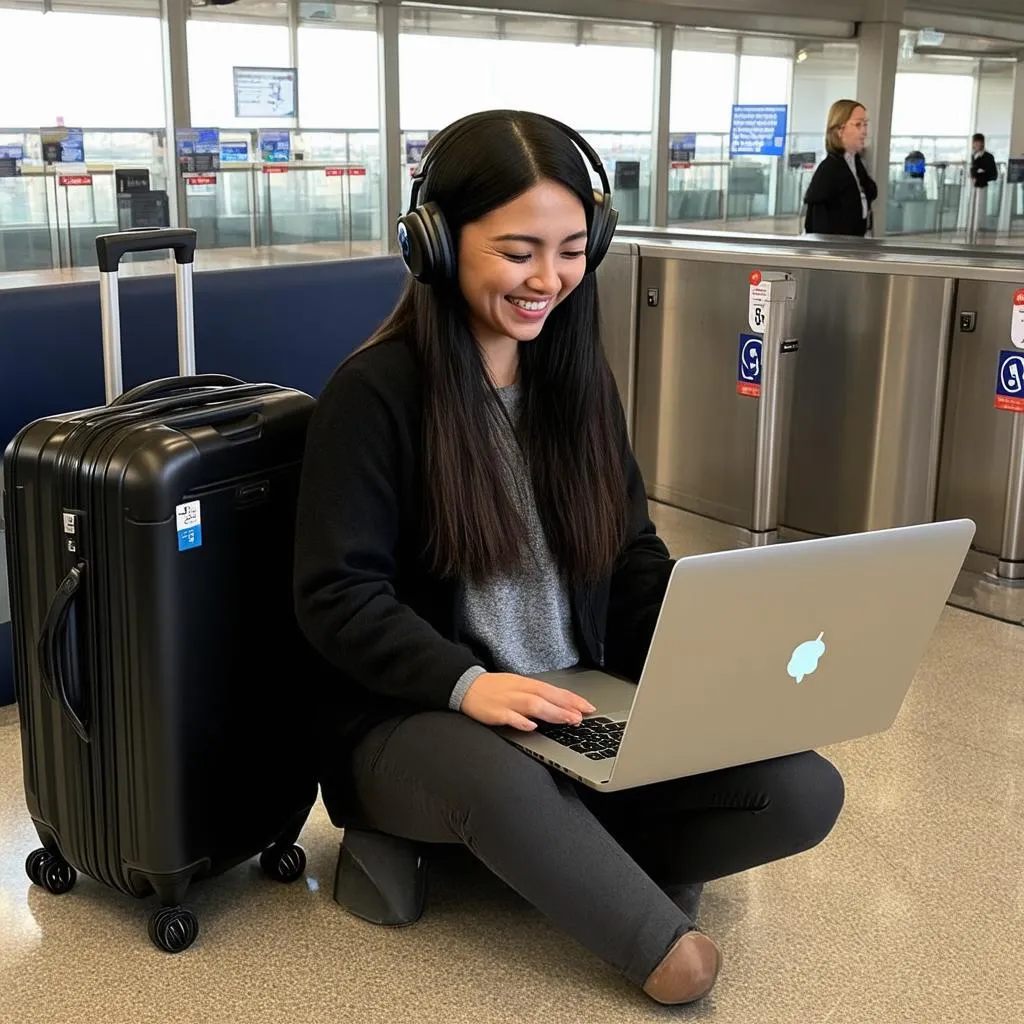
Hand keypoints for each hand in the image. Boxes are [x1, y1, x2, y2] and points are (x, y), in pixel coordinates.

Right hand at [461, 673, 595, 732]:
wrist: (467, 686)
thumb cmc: (495, 689)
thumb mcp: (518, 687)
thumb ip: (537, 697)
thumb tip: (560, 706)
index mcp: (526, 684)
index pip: (553, 690)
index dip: (572, 698)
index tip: (588, 706)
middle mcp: (519, 690)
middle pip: (546, 696)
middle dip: (566, 706)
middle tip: (582, 716)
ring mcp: (507, 700)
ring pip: (533, 705)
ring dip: (551, 712)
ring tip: (566, 720)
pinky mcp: (495, 712)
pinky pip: (509, 716)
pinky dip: (521, 721)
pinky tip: (531, 726)